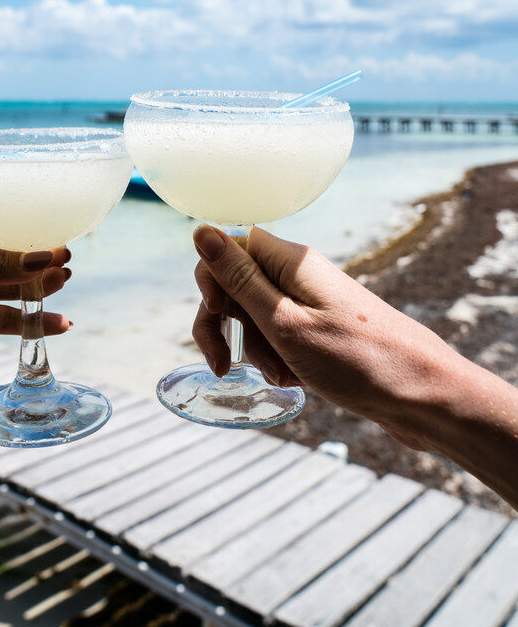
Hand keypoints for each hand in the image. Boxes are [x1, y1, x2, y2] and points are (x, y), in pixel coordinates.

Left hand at [0, 202, 72, 374]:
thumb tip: (45, 259)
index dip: (30, 221)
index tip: (62, 226)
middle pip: (9, 251)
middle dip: (40, 256)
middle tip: (68, 259)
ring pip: (9, 284)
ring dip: (38, 286)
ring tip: (64, 283)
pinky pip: (0, 317)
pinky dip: (27, 322)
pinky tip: (55, 323)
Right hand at [191, 224, 466, 451]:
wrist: (424, 397)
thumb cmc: (357, 361)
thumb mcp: (285, 323)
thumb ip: (239, 279)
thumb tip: (201, 229)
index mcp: (289, 261)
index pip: (226, 249)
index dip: (212, 284)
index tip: (220, 319)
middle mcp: (298, 274)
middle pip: (236, 285)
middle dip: (229, 328)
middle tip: (229, 367)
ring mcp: (312, 301)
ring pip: (257, 316)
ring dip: (257, 350)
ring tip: (283, 378)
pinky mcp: (323, 327)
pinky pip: (282, 335)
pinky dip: (279, 359)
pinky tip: (296, 382)